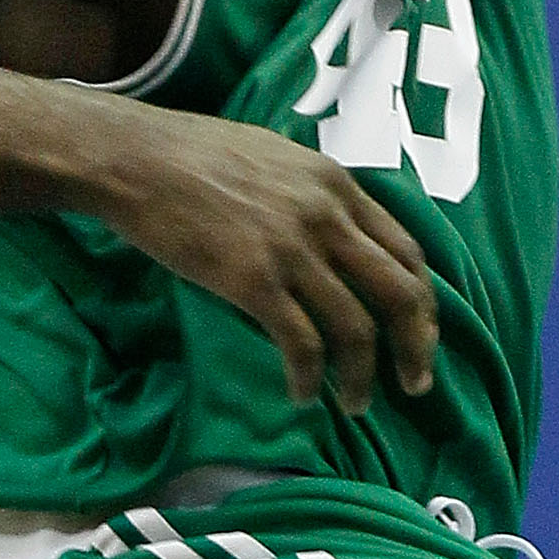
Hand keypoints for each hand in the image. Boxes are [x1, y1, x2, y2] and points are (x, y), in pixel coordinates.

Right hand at [92, 103, 437, 408]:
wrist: (134, 157)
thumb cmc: (193, 153)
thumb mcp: (277, 157)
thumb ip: (315, 194)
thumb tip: (335, 232)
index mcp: (337, 185)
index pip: (408, 251)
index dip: (424, 302)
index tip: (421, 335)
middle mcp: (327, 216)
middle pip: (399, 293)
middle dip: (415, 347)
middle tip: (413, 384)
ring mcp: (292, 249)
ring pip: (356, 328)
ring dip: (361, 377)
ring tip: (354, 405)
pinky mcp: (252, 280)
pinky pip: (301, 343)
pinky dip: (308, 378)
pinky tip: (300, 394)